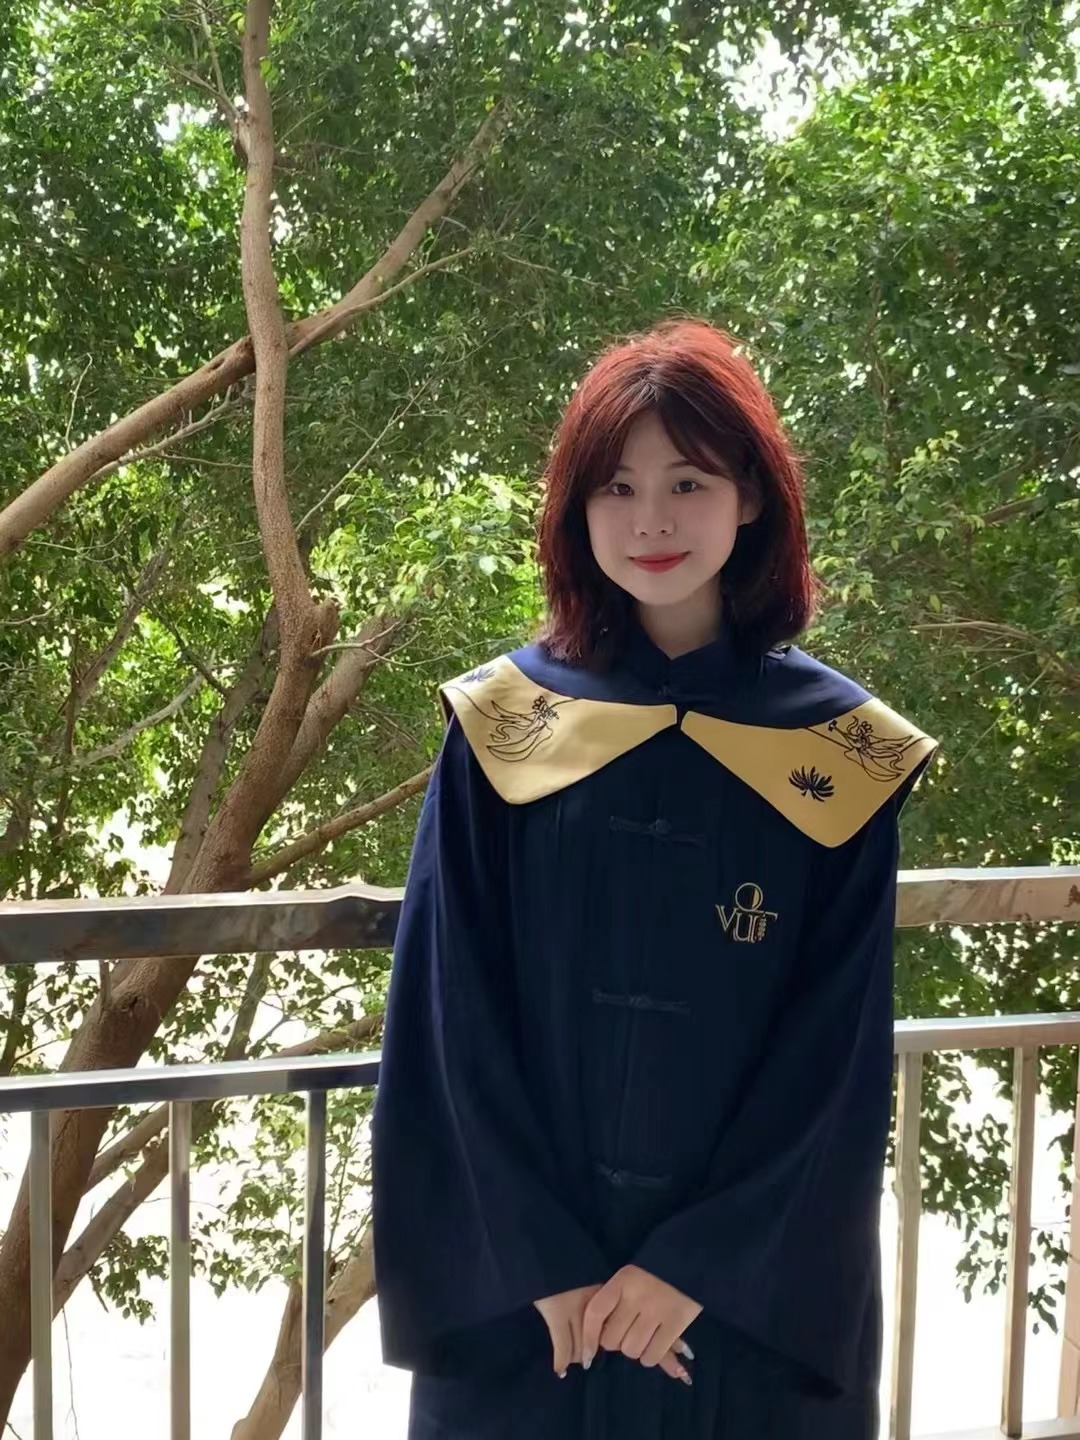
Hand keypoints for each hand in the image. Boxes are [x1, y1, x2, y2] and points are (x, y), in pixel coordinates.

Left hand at [535, 1278, 694, 1383]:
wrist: (689, 1263)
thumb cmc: (652, 1277)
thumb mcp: (628, 1280)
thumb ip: (612, 1303)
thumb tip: (591, 1343)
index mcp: (623, 1280)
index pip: (596, 1312)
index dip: (589, 1337)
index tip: (587, 1356)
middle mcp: (638, 1294)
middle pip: (612, 1339)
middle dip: (617, 1342)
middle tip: (628, 1333)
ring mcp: (658, 1309)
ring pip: (631, 1350)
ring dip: (635, 1350)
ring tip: (643, 1336)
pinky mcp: (676, 1322)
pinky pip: (652, 1356)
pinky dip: (651, 1356)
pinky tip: (655, 1344)